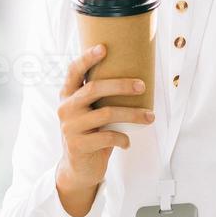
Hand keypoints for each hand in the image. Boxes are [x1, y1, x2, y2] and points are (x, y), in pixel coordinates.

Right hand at [55, 45, 151, 193]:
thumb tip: (136, 78)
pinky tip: (128, 142)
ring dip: (133, 114)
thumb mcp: (90, 113)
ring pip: (106, 113)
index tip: (104, 47)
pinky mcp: (78, 145)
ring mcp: (70, 127)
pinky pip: (107, 137)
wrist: (78, 168)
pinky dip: (123, 138)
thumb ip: (100, 98)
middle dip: (121, 85)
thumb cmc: (91, 133)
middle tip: (142, 85)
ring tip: (150, 117)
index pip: (73, 71)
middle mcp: (65, 108)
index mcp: (67, 96)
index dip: (87, 58)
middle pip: (93, 89)